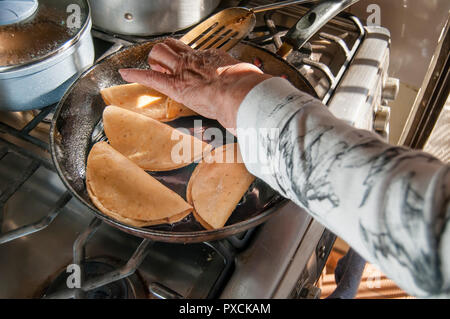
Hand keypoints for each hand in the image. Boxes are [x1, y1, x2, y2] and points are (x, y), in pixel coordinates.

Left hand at [119, 38, 271, 131]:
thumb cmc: (249, 89)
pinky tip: (126, 73)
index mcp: (214, 59)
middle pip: (173, 48)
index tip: (187, 62)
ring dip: (154, 61)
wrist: (242, 94)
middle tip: (165, 61)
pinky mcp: (175, 86)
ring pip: (160, 55)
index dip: (187, 57)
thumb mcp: (250, 81)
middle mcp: (196, 61)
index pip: (195, 53)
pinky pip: (151, 77)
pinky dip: (136, 74)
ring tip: (151, 66)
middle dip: (167, 54)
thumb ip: (248, 83)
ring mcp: (184, 71)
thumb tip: (261, 89)